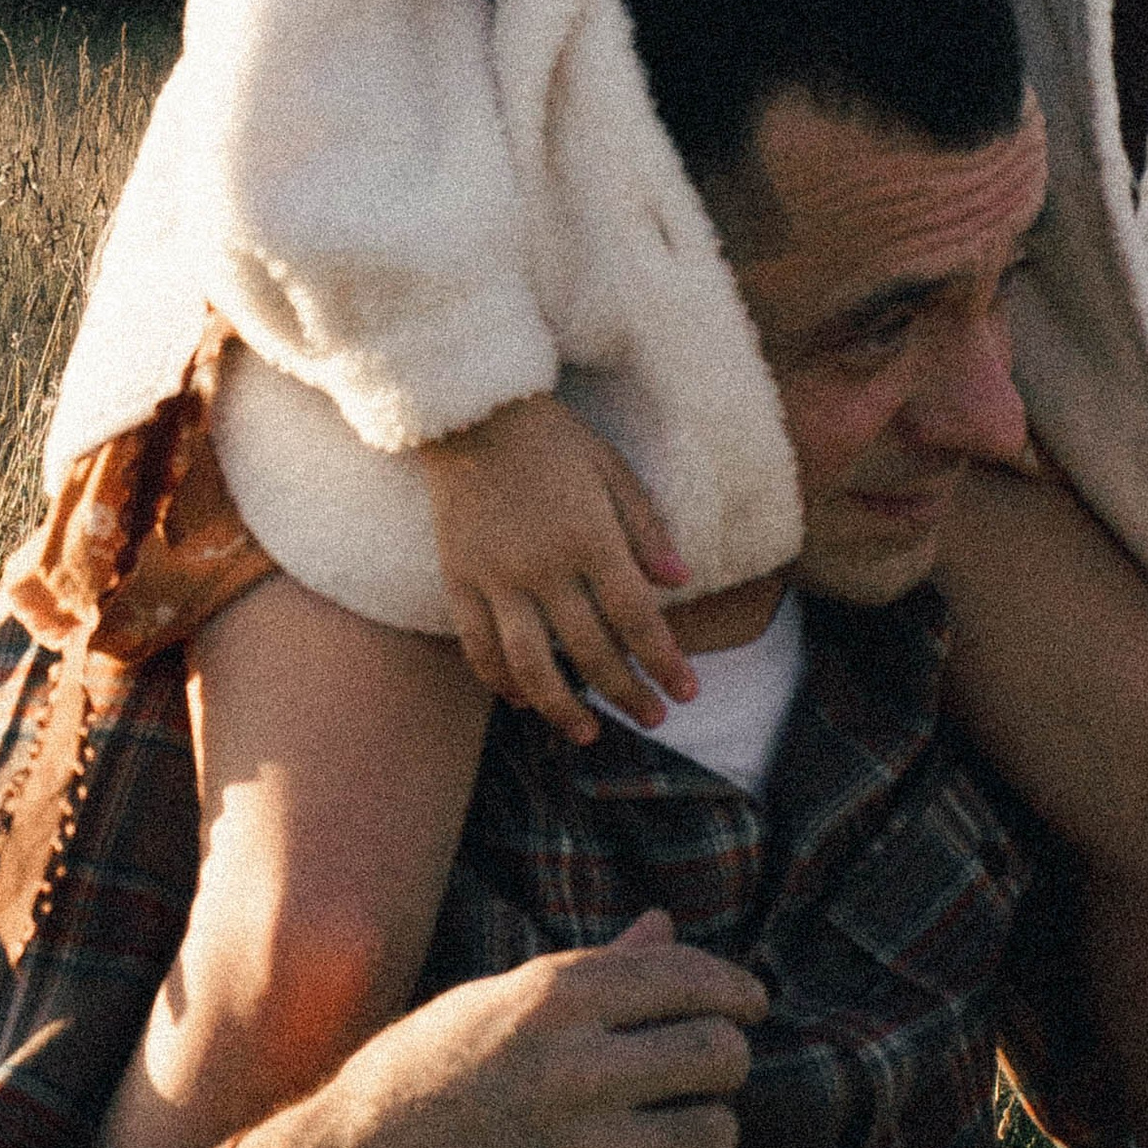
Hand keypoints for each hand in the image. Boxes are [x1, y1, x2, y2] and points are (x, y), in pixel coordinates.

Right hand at [232, 912, 767, 1147]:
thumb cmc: (426, 1078)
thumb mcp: (498, 1002)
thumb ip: (595, 969)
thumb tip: (665, 925)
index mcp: (554, 999)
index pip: (687, 978)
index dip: (734, 990)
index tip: (750, 1004)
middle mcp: (574, 1070)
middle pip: (716, 1054)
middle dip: (726, 1058)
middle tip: (712, 1070)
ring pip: (713, 1133)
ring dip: (709, 1131)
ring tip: (684, 1131)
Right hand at [419, 391, 695, 740]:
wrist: (471, 413)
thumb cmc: (552, 438)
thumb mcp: (610, 467)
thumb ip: (645, 525)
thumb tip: (682, 580)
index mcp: (589, 534)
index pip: (636, 615)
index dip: (665, 660)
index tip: (688, 693)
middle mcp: (543, 565)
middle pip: (591, 649)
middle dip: (628, 693)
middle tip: (654, 719)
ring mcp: (496, 577)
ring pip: (531, 665)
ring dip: (564, 708)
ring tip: (590, 734)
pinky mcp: (459, 581)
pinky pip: (478, 647)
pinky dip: (501, 681)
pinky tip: (525, 701)